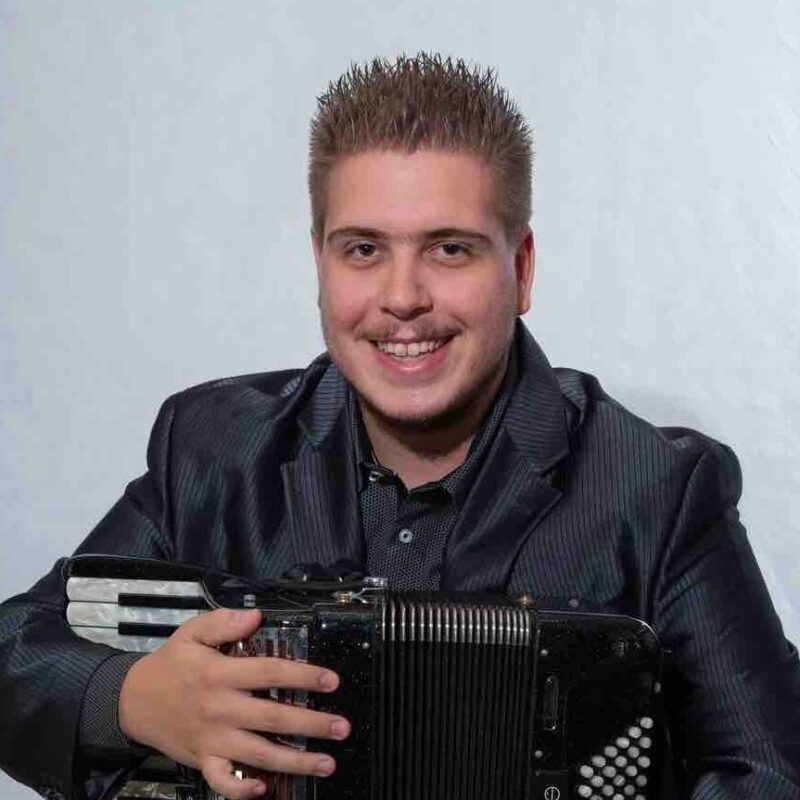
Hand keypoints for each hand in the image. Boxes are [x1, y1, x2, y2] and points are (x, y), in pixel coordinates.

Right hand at [118, 607, 349, 798]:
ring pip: (257, 753)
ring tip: (326, 762)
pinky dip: (240, 790)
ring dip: (294, 760)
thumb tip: (255, 616)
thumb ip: (224, 622)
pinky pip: (221, 781)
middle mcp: (220, 708)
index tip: (331, 680)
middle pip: (272, 716)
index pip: (269, 672)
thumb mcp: (191, 632)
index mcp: (220, 673)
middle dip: (311, 724)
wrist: (131, 700)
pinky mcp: (201, 759)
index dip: (303, 675)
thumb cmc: (169, 665)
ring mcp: (212, 738)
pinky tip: (264, 789)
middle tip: (341, 727)